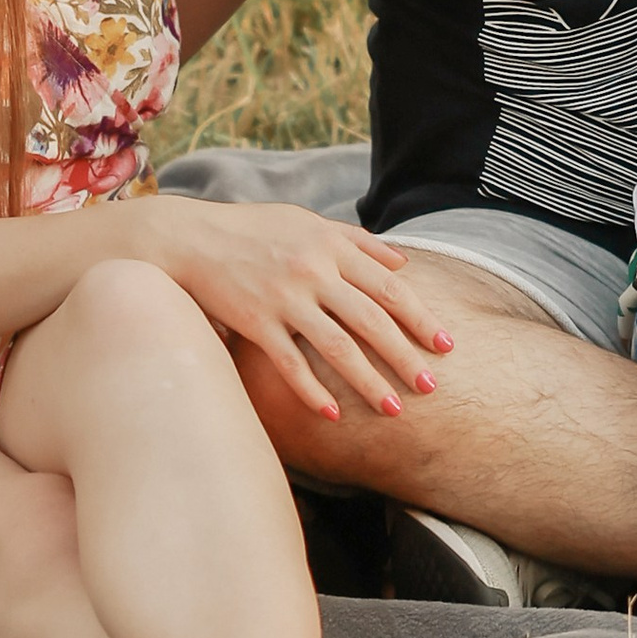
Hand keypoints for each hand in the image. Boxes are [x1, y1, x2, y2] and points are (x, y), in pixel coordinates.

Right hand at [121, 200, 454, 425]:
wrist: (190, 237)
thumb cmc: (254, 230)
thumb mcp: (308, 222)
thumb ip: (357, 241)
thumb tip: (403, 260)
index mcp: (331, 245)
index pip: (389, 286)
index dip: (420, 317)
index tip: (446, 345)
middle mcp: (313, 270)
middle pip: (372, 319)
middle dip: (405, 355)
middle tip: (431, 386)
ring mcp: (284, 297)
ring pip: (338, 347)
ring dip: (369, 382)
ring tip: (393, 409)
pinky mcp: (255, 322)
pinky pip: (289, 363)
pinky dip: (311, 391)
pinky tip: (331, 415)